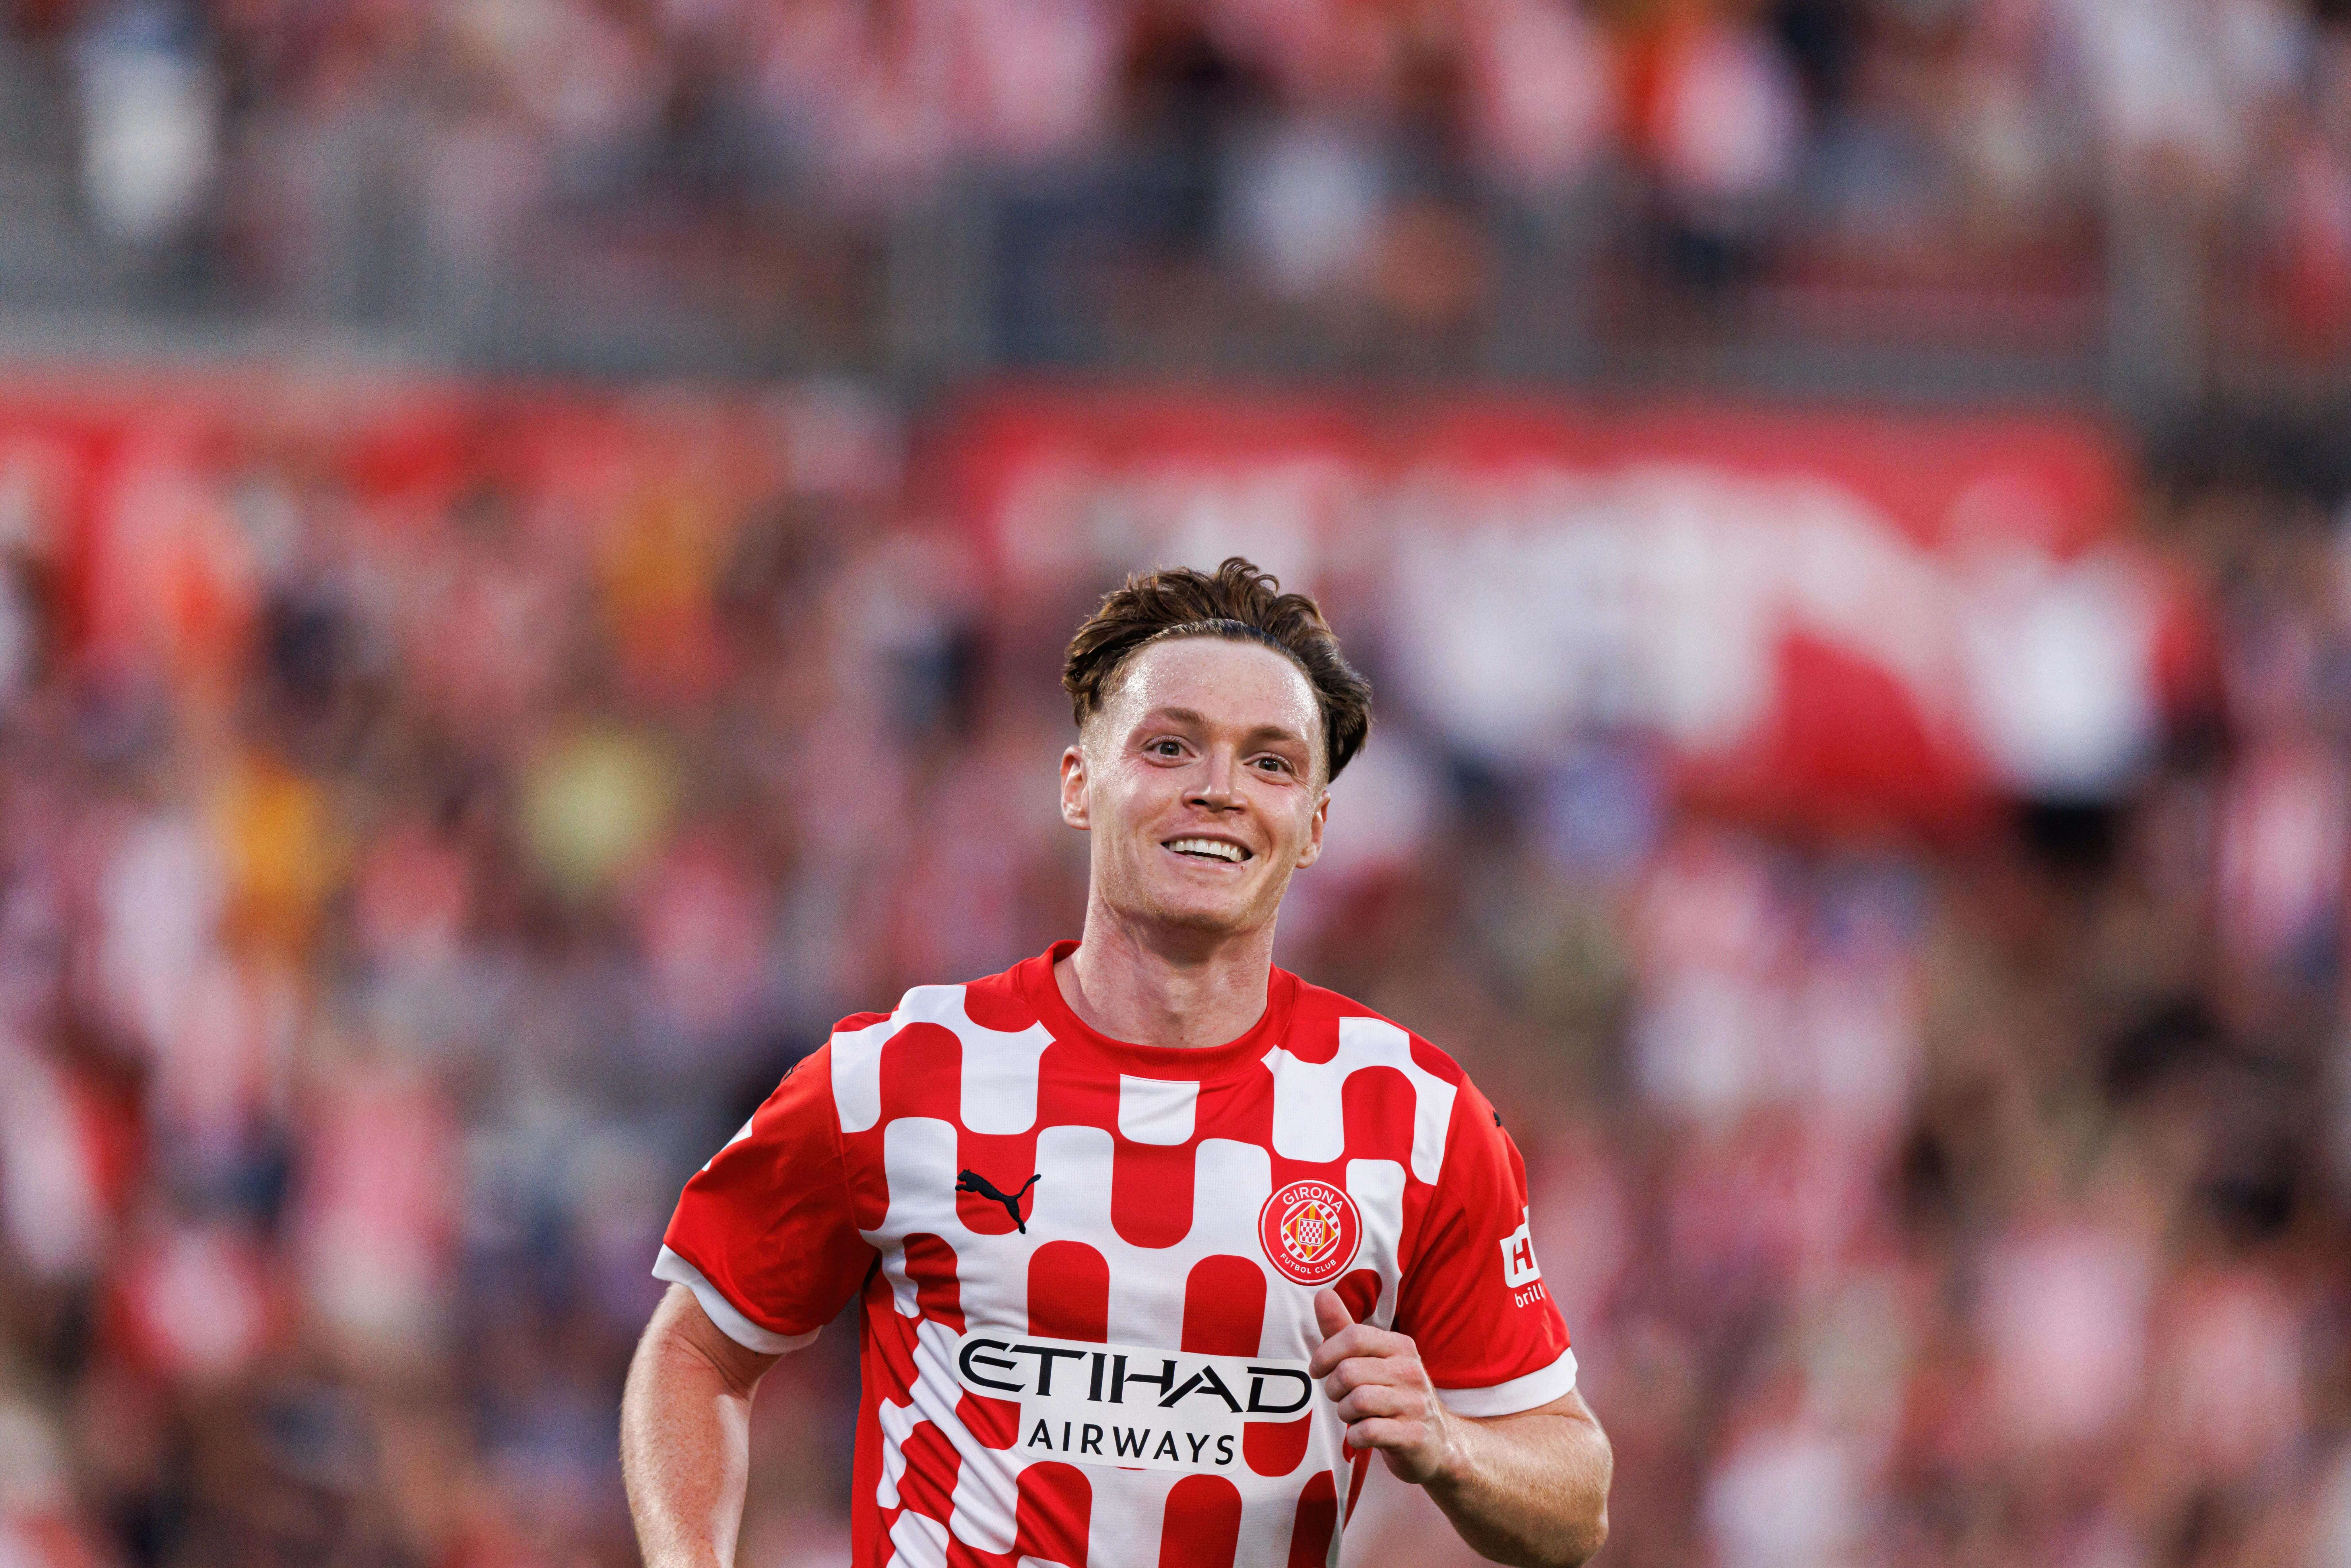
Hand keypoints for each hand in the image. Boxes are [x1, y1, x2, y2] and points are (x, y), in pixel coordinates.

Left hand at [1307, 1288, 1464, 1485]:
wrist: (1436, 1443)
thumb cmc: (1393, 1396)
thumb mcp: (1372, 1360)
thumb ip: (1344, 1329)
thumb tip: (1322, 1293)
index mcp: (1400, 1346)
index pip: (1353, 1336)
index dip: (1325, 1354)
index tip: (1317, 1370)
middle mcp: (1410, 1371)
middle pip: (1348, 1372)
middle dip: (1333, 1390)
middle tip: (1342, 1398)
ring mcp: (1415, 1404)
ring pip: (1356, 1402)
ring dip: (1344, 1413)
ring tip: (1355, 1416)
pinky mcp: (1413, 1436)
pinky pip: (1367, 1432)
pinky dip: (1355, 1437)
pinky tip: (1363, 1435)